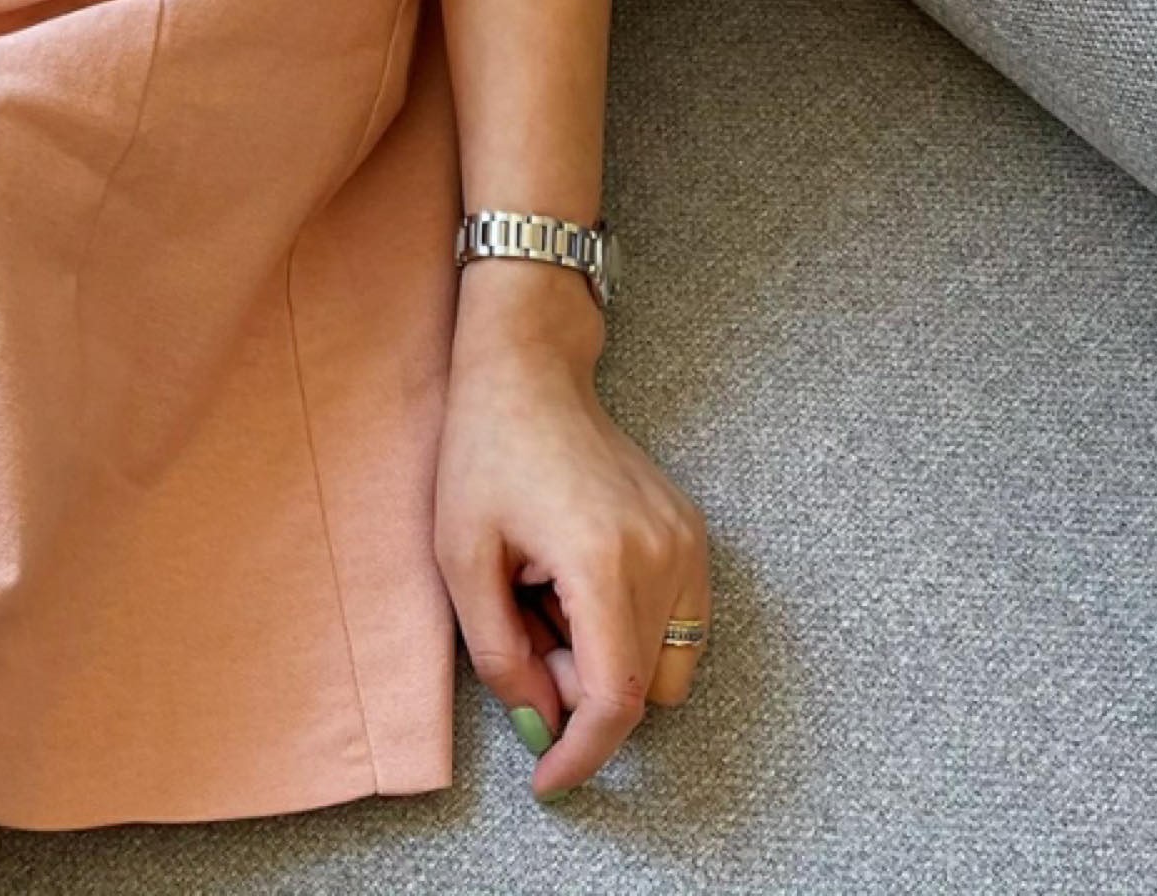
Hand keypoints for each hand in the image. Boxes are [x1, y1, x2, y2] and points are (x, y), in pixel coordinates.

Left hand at [434, 272, 711, 800]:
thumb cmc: (485, 454)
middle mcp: (665, 556)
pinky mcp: (693, 536)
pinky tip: (576, 577)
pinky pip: (677, 625)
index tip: (547, 782)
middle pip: (642, 689)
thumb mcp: (463, 558)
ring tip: (548, 593)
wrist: (528, 373)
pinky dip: (628, 627)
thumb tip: (541, 727)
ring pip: (665, 664)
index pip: (617, 699)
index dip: (583, 755)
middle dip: (580, 688)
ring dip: (607, 657)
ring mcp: (689, 544)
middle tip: (522, 624)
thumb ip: (500, 656)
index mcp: (605, 561)